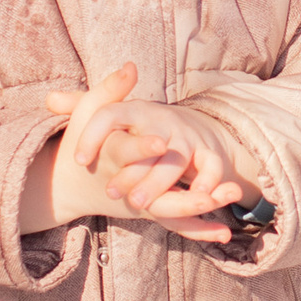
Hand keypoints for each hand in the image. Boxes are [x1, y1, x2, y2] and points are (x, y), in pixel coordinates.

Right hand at [20, 63, 260, 244]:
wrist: (70, 185)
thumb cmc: (84, 144)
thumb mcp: (90, 113)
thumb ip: (110, 89)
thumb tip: (131, 66)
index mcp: (110, 157)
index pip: (126, 152)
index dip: (143, 147)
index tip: (162, 143)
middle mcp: (126, 185)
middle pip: (155, 193)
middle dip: (185, 193)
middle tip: (212, 192)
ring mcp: (139, 203)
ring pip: (170, 212)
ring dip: (201, 208)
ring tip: (230, 195)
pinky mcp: (149, 213)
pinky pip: (177, 225)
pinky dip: (200, 230)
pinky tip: (224, 234)